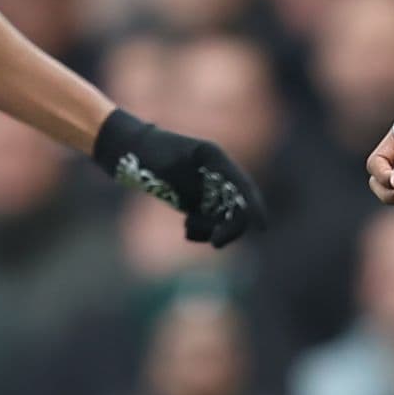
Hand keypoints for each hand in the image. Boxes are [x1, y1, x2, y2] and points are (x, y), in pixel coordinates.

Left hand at [93, 109, 266, 245]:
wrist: (130, 151)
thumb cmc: (148, 154)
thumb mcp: (171, 169)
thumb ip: (194, 189)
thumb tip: (216, 211)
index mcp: (216, 160)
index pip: (242, 187)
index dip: (255, 207)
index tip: (263, 228)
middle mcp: (218, 173)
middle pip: (238, 206)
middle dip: (230, 227)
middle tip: (215, 243)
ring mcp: (209, 187)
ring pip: (225, 217)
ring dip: (212, 229)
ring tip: (188, 227)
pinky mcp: (199, 199)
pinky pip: (210, 221)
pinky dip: (203, 230)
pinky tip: (187, 228)